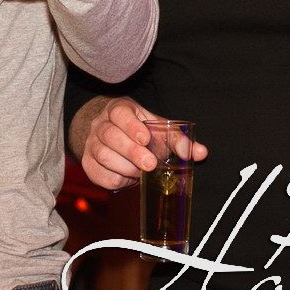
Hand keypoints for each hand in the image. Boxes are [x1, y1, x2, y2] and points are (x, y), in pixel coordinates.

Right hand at [81, 98, 207, 190]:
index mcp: (118, 110)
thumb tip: (201, 152)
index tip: (145, 138)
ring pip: (102, 155)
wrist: (112, 137)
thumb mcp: (158, 129)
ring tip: (140, 173)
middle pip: (110, 136)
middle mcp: (101, 125)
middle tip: (150, 164)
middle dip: (131, 151)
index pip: (119, 113)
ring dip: (124, 167)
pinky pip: (97, 173)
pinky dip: (114, 179)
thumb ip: (178, 139)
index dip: (131, 125)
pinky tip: (127, 178)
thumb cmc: (139, 132)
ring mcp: (92, 143)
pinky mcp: (88, 163)